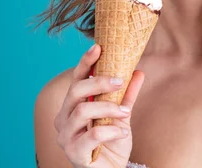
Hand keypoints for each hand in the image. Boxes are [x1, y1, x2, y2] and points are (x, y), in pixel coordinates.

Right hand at [53, 44, 144, 167]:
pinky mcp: (74, 153)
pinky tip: (123, 133)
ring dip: (108, 108)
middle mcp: (64, 119)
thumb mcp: (121, 116)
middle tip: (120, 80)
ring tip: (125, 113)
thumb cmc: (111, 144)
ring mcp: (66, 137)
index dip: (85, 63)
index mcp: (72, 106)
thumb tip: (138, 71)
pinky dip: (111, 131)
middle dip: (99, 82)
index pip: (76, 80)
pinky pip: (92, 135)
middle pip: (76, 92)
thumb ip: (126, 95)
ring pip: (83, 112)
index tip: (98, 47)